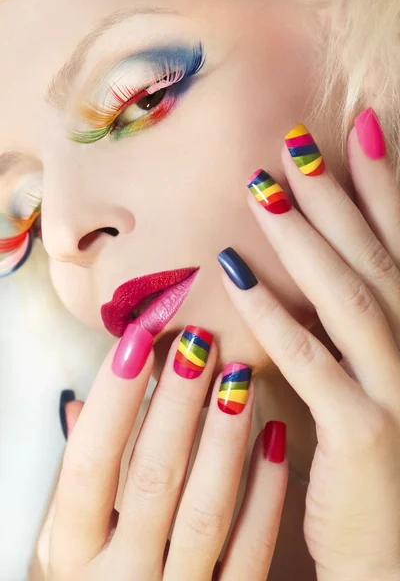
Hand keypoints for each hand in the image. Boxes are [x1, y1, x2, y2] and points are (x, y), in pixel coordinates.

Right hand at [37, 326, 287, 579]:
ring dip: (224, 437)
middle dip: (177, 404)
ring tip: (239, 377)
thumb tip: (77, 407)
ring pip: (207, 509)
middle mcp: (121, 580)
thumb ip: (77, 486)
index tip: (137, 341)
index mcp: (73, 556)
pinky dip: (267, 491)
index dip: (112, 399)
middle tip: (200, 345)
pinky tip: (274, 437)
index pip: (86, 465)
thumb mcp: (70, 546)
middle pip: (152, 477)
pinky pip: (253, 549)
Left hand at [218, 111, 399, 580]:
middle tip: (294, 142)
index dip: (381, 184)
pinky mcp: (365, 431)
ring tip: (260, 189)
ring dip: (304, 238)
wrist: (392, 547)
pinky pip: (312, 360)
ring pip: (348, 296)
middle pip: (374, 256)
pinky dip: (273, 314)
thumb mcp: (373, 378)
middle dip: (336, 195)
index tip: (355, 129)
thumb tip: (308, 266)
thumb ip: (351, 325)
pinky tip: (234, 276)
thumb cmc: (377, 457)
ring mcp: (398, 388)